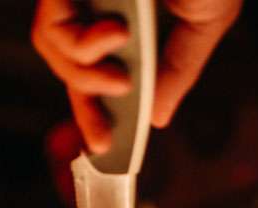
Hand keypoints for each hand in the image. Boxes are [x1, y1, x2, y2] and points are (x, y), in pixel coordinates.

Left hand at [31, 0, 241, 152]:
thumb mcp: (204, 20)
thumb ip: (179, 69)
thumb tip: (161, 117)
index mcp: (125, 9)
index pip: (98, 65)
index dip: (95, 107)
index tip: (104, 146)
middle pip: (68, 63)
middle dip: (83, 106)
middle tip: (102, 138)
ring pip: (55, 49)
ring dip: (84, 75)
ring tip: (121, 74)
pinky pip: (53, 28)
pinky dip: (80, 45)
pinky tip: (113, 35)